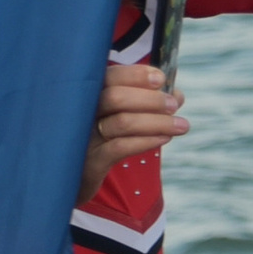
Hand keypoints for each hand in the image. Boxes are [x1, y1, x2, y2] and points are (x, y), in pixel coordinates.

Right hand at [77, 58, 186, 205]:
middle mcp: (81, 112)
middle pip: (115, 97)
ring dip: (157, 121)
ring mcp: (84, 137)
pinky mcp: (90, 162)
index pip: (109, 76)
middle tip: (173, 104)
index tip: (160, 78)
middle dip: (150, 99)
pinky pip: (120, 148)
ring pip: (122, 122)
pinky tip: (165, 138)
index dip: (136, 75)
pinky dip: (146, 140)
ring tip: (182, 125)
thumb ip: (145, 104)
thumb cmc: (98, 140)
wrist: (70, 178)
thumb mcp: (116, 117)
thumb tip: (177, 95)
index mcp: (86, 95)